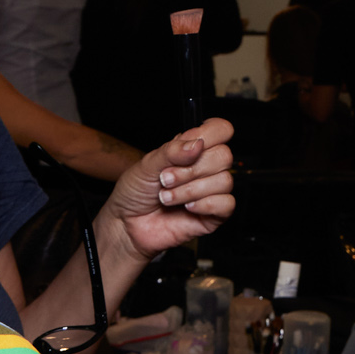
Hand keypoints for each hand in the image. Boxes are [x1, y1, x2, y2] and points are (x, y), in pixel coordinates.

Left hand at [105, 116, 237, 257]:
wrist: (127, 224)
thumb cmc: (136, 192)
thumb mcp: (147, 164)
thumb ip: (172, 151)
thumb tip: (196, 144)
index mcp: (192, 149)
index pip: (220, 130)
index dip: (212, 133)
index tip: (194, 145)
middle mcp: (205, 168)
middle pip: (223, 156)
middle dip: (191, 170)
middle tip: (166, 179)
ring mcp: (211, 191)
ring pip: (224, 181)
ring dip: (190, 190)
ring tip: (168, 197)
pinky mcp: (214, 215)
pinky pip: (227, 204)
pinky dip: (205, 204)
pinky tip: (187, 207)